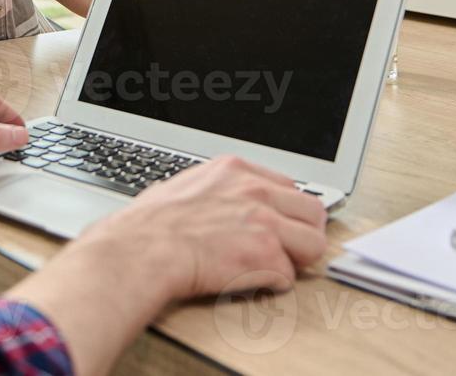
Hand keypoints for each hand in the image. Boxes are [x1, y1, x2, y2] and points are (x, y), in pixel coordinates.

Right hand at [73, 155, 327, 300]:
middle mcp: (255, 191)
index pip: (289, 187)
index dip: (285, 212)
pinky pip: (288, 276)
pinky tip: (248, 282)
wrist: (141, 250)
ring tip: (270, 268)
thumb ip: (212, 189)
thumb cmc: (149, 225)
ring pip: (313, 244)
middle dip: (302, 234)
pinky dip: (271, 284)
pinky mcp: (265, 255)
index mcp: (235, 170)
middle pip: (312, 211)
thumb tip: (211, 200)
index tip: (280, 226)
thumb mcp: (183, 186)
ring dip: (295, 260)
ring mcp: (264, 222)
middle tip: (287, 251)